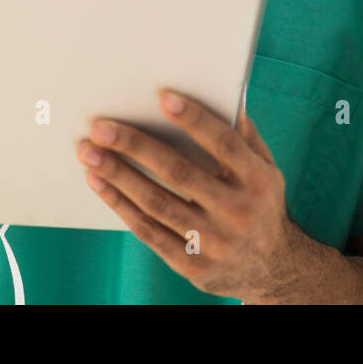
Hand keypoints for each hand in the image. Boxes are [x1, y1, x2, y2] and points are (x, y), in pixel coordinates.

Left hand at [75, 90, 321, 301]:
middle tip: (101, 127)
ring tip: (89, 153)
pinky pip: (149, 232)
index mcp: (258, 180)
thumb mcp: (266, 168)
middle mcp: (238, 211)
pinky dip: (121, 205)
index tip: (162, 97)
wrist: (273, 268)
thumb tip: (223, 95)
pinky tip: (100, 183)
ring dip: (118, 176)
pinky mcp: (193, 265)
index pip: (223, 144)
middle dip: (136, 146)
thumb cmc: (260, 203)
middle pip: (179, 173)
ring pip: (157, 204)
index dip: (194, 119)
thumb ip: (243, 136)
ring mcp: (214, 242)